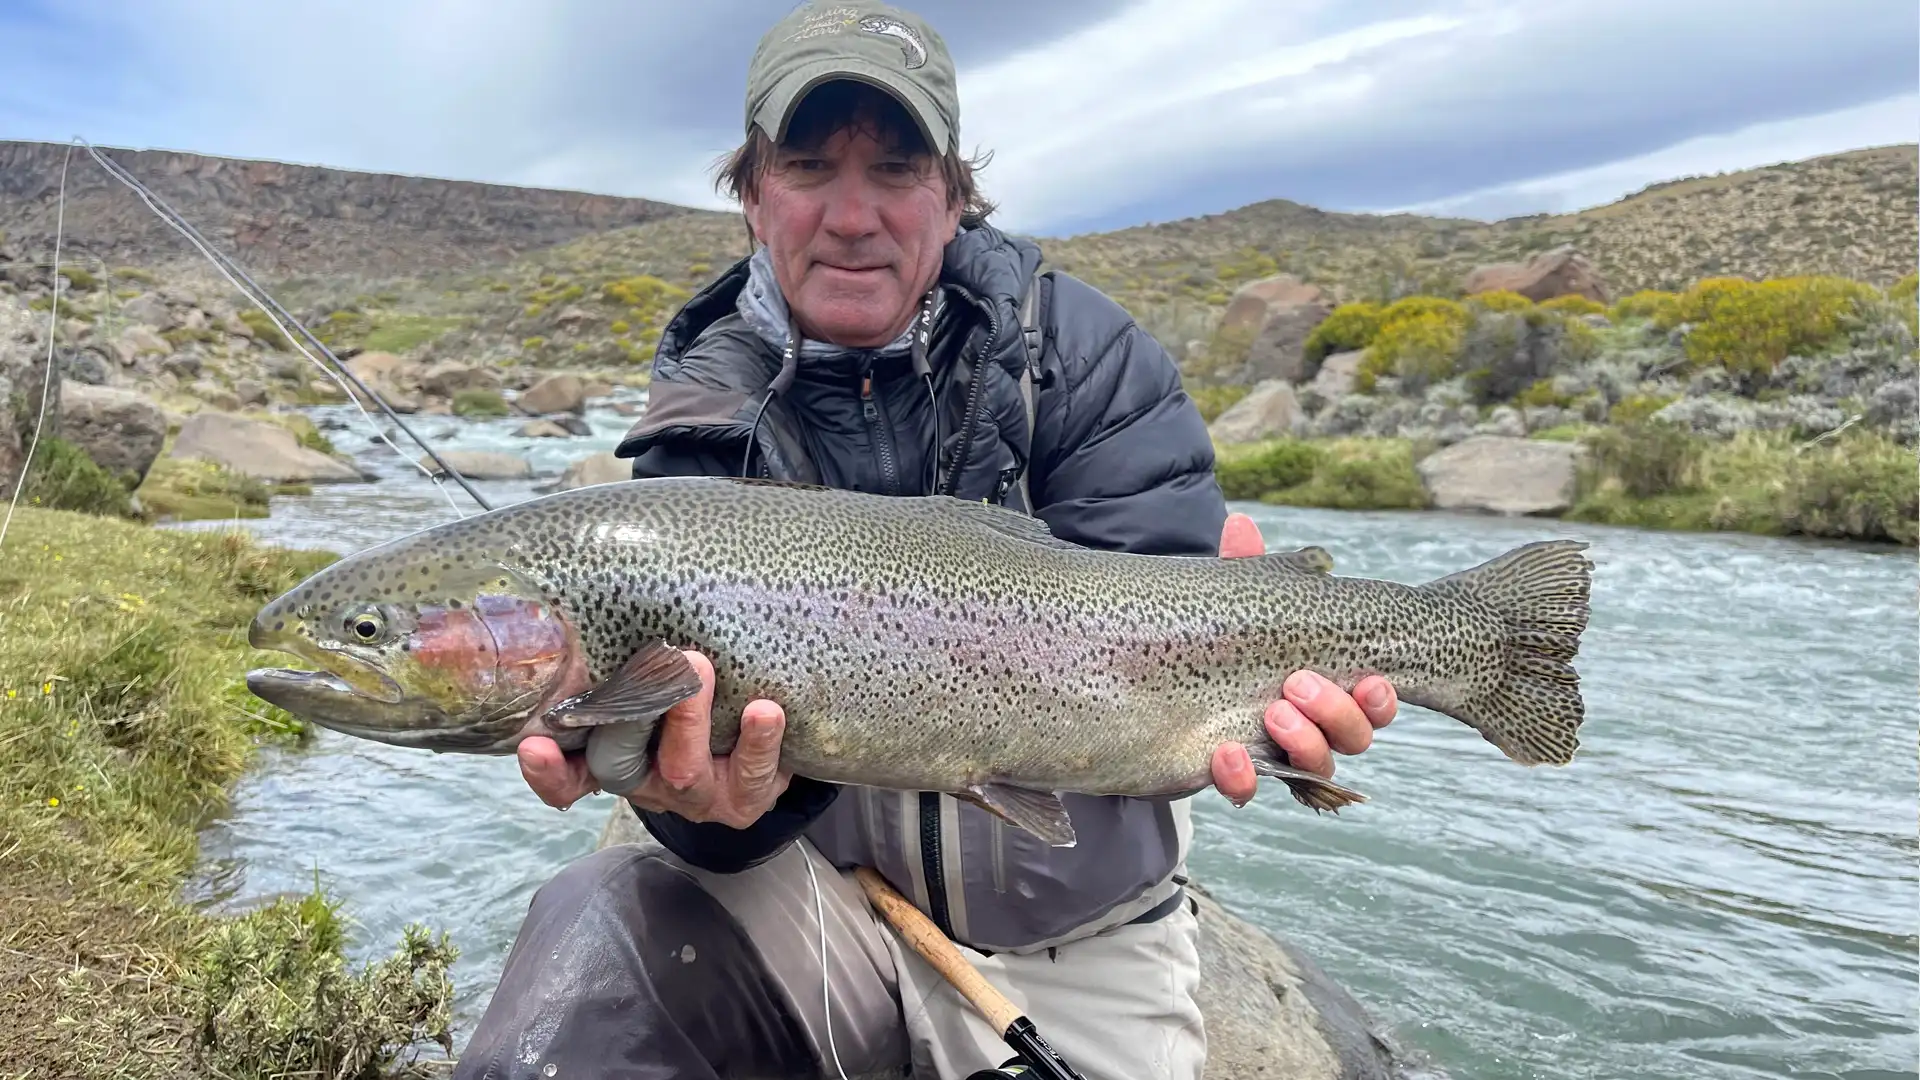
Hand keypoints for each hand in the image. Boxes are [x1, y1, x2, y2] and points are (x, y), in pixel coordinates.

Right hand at [516, 650, 793, 827]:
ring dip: (690, 721)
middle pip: (623, 763)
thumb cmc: (698, 703)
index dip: (548, 769)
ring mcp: (698, 794)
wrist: (764, 743)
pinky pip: (754, 775)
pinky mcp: (748, 795)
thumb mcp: (657, 687)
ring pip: (685, 771)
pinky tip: (764, 711)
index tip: (534, 745)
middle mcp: (651, 781)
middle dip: (631, 714)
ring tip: (701, 671)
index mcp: (616, 759)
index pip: (569, 775)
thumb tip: (616, 583)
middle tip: (650, 662)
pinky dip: (759, 741)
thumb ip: (631, 659)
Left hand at [1207, 513, 1397, 806]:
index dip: (1379, 698)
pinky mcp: (1234, 773)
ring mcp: (1275, 753)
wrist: (1158, 682)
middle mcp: (1313, 726)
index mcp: (1328, 684)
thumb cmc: (1220, 638)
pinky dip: (1242, 778)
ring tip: (1272, 712)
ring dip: (1303, 741)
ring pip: (1316, 766)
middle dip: (1337, 713)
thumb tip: (1241, 527)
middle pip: (1353, 738)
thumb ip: (1242, 570)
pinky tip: (1225, 755)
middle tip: (1297, 684)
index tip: (1370, 681)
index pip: (1372, 701)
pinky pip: (1249, 790)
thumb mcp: (1233, 605)